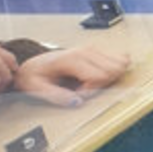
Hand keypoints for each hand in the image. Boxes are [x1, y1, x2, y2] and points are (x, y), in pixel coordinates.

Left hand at [14, 46, 128, 106]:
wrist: (33, 64)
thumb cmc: (36, 75)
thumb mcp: (38, 89)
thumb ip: (57, 96)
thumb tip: (77, 102)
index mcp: (71, 59)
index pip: (100, 76)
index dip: (91, 90)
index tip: (77, 93)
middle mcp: (85, 51)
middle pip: (113, 70)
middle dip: (103, 84)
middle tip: (83, 88)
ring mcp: (93, 49)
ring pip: (120, 64)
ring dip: (109, 78)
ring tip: (89, 81)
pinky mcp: (97, 50)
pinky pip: (120, 59)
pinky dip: (114, 70)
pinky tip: (99, 75)